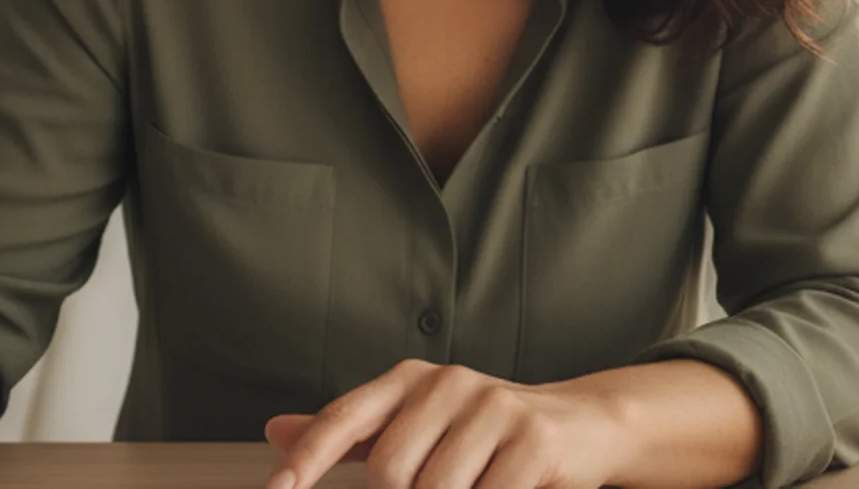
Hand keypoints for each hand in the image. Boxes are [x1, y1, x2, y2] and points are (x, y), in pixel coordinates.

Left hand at [263, 360, 631, 488]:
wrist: (582, 424)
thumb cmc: (488, 433)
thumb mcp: (418, 424)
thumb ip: (355, 434)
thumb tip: (276, 431)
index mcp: (411, 380)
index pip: (345, 419)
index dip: (307, 459)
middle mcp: (448, 383)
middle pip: (390, 472)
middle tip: (443, 487)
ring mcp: (493, 407)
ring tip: (476, 485)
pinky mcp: (533, 439)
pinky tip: (503, 488)